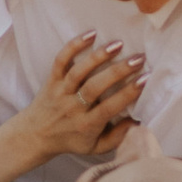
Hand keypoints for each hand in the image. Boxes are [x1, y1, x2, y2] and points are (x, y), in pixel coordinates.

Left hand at [13, 31, 139, 166]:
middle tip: (138, 58)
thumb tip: (140, 121)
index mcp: (87, 125)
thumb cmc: (71, 140)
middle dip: (118, 71)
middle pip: (95, 87)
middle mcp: (73, 107)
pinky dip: (73, 46)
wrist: (35, 136)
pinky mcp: (51, 80)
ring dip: (98, 56)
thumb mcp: (96, 147)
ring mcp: (61, 92)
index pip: (109, 107)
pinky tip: (91, 33)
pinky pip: (60, 61)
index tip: (146, 79)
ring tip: (118, 44)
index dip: (128, 93)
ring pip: (78, 72)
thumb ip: (118, 138)